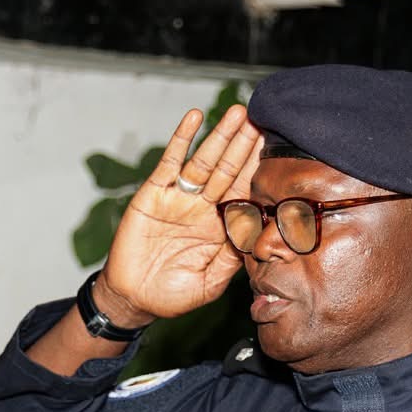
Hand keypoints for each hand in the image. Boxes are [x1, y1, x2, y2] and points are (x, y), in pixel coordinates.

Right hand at [97, 103, 260, 324]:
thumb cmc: (172, 295)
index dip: (259, 170)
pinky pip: (170, 162)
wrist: (133, 299)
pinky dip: (182, 139)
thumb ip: (234, 260)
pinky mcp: (154, 193)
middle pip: (228, 169)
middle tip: (263, 118)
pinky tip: (194, 118)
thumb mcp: (212, 282)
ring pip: (205, 160)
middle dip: (245, 144)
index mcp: (219, 226)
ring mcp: (179, 197)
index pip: (244, 191)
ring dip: (221, 136)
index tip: (278, 146)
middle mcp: (202, 206)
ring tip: (238, 113)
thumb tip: (260, 238)